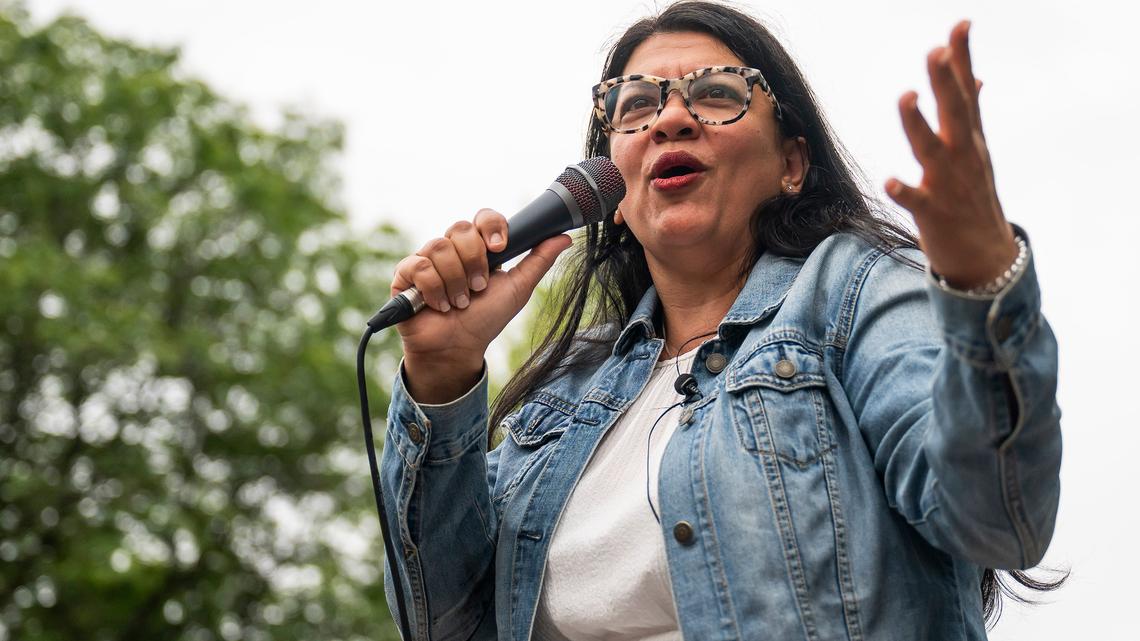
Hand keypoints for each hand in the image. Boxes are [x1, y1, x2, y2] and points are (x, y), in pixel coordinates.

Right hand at [391, 209, 570, 402]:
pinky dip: (434, 290)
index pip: (483, 217)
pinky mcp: (405, 275)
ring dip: (455, 282)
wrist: (457, 348)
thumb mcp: (518, 289)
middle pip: (460, 229)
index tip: (500, 247)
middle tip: (479, 288)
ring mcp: (427, 259)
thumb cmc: (486, 319)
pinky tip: (439, 306)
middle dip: (474, 262)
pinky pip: (419, 266)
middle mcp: (452, 249)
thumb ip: (538, 261)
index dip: (491, 226)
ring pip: (440, 248)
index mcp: (478, 247)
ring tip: (459, 303)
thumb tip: (564, 237)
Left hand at [886, 20, 1017, 288]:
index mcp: (969, 139)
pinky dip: (904, 190)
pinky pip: (916, 200)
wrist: (985, 257)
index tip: (959, 24)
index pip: (966, 91)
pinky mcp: (933, 213)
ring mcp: (947, 184)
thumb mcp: (976, 151)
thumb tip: (976, 75)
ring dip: (917, 124)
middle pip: (953, 112)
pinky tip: (890, 180)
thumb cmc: (972, 198)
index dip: (962, 58)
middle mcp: (961, 156)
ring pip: (930, 149)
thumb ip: (969, 112)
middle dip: (944, 82)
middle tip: (935, 50)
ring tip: (905, 97)